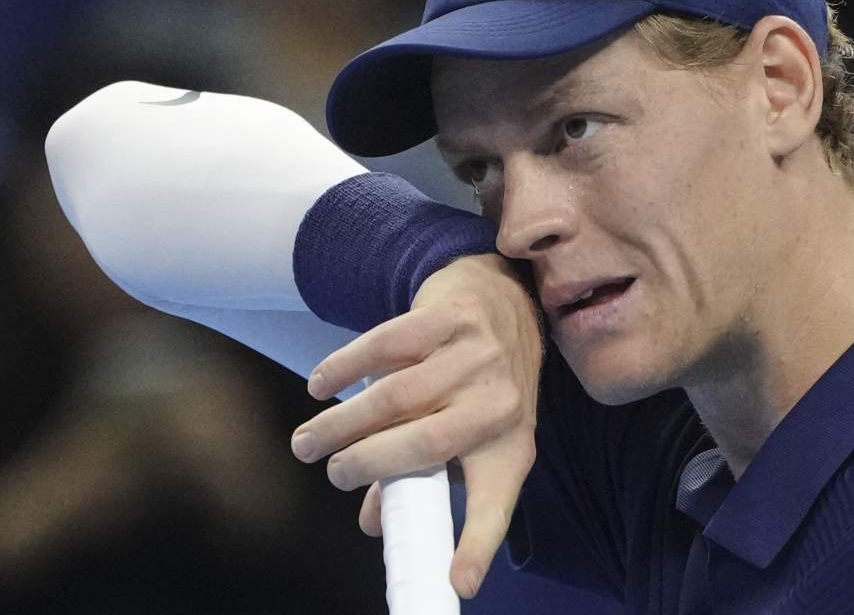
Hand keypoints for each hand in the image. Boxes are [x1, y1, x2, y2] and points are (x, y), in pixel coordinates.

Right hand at [290, 253, 541, 598]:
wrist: (505, 301)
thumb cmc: (481, 385)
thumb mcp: (469, 436)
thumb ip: (419, 476)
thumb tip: (372, 520)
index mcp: (510, 449)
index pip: (497, 505)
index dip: (477, 548)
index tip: (457, 585)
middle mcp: (501, 404)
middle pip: (422, 446)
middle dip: (364, 466)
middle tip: (331, 474)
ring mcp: (479, 356)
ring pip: (394, 398)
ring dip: (341, 424)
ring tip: (309, 442)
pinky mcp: (452, 317)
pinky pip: (385, 347)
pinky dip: (344, 368)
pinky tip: (321, 385)